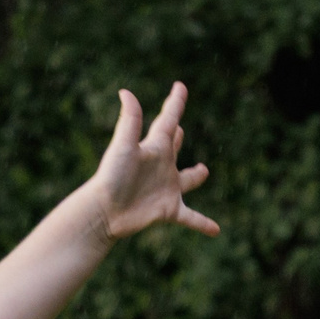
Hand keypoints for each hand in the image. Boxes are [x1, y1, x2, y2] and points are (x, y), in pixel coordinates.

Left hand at [92, 83, 217, 241]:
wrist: (103, 212)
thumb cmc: (112, 177)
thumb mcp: (124, 147)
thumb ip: (130, 120)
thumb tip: (126, 91)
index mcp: (153, 148)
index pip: (168, 120)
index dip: (175, 103)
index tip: (180, 87)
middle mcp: (160, 167)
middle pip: (173, 148)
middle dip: (177, 138)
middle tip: (179, 129)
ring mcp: (166, 188)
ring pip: (185, 181)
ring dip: (195, 177)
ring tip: (203, 171)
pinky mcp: (168, 210)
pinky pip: (190, 217)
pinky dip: (203, 223)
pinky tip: (216, 231)